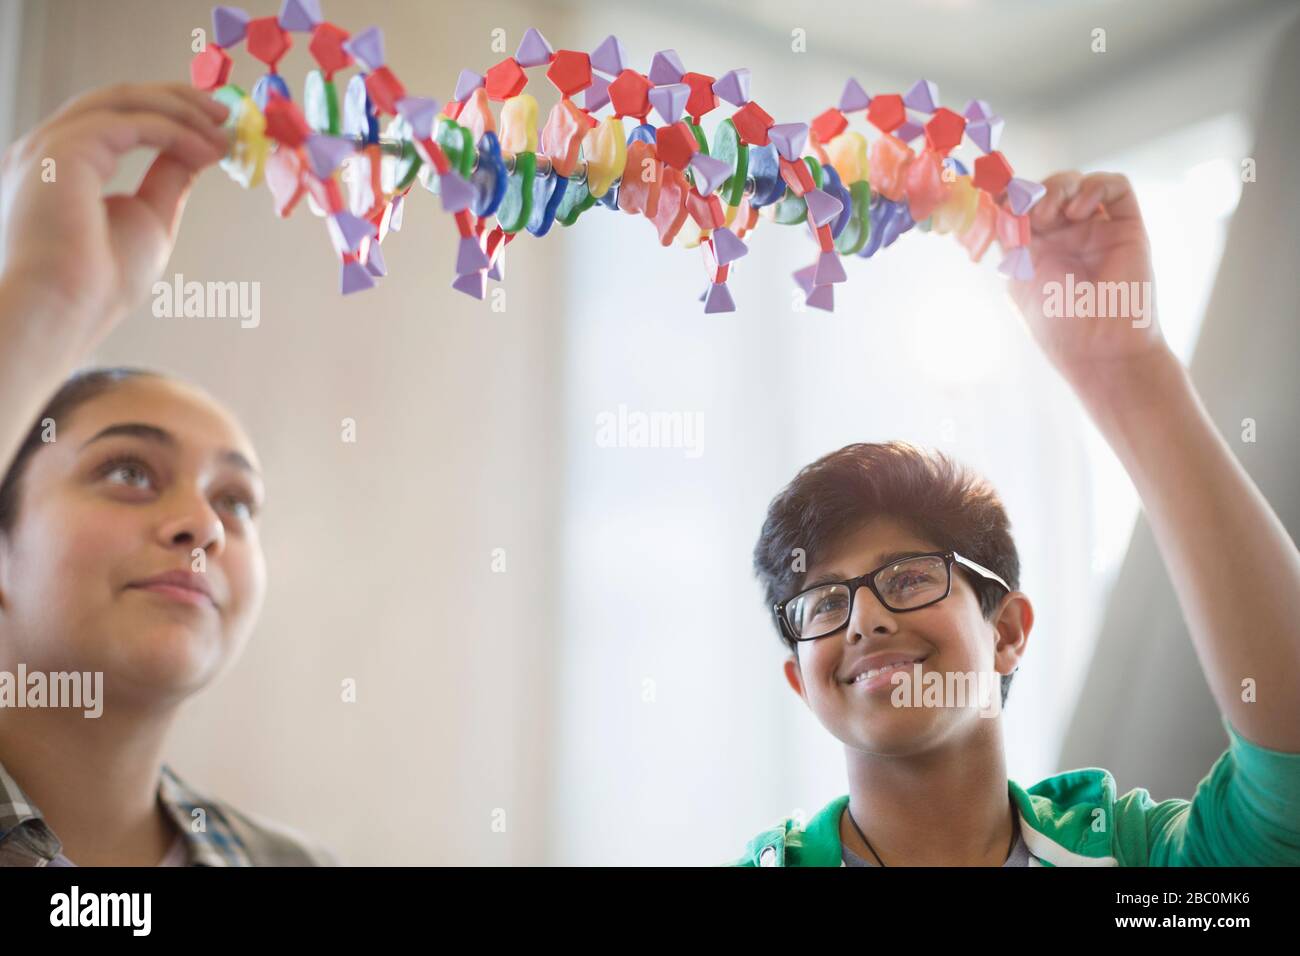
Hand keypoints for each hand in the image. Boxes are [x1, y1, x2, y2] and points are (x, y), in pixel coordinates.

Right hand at [0, 82, 229, 354]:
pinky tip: (207, 149)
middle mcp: (47, 148)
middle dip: (176, 100)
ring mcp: (48, 145)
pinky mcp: (61, 148)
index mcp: (60, 165)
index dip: (168, 114)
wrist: (61, 312)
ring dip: (179, 108)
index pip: (115, 118)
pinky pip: (129, 123)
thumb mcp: (148, 218)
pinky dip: (175, 130)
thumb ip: (166, 178)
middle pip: (117, 100)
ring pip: (121, 101)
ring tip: (223, 125)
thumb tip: (197, 149)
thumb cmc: (98, 284)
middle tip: (225, 112)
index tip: (214, 127)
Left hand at [1006, 171, 1172, 390]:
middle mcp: (1067, 236)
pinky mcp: (1127, 227)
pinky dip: (1094, 186)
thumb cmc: (1057, 324)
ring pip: (1078, 182)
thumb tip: (998, 202)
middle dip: (1033, 192)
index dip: (1009, 196)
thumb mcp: (1019, 276)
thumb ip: (1010, 237)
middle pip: (1048, 189)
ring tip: (1051, 215)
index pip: (1022, 205)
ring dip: (1059, 187)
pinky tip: (1078, 211)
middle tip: (1030, 214)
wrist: (1099, 348)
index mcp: (1037, 248)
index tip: (997, 199)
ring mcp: (1097, 229)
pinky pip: (1116, 187)